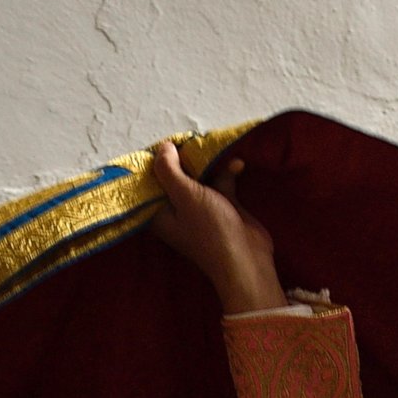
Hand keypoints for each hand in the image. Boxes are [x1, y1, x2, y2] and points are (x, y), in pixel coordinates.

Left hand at [146, 140, 286, 315]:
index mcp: (159, 212)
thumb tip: (162, 147)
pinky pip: (220, 183)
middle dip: (184, 157)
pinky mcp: (222, 206)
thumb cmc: (210, 229)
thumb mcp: (185, 195)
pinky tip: (236, 164)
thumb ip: (170, 170)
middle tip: (192, 137)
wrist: (246, 259)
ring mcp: (200, 208)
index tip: (167, 140)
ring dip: (208, 163)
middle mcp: (177, 209)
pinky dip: (228, 173)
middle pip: (175, 175)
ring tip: (212, 144)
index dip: (157, 160)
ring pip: (199, 177)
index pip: (151, 180)